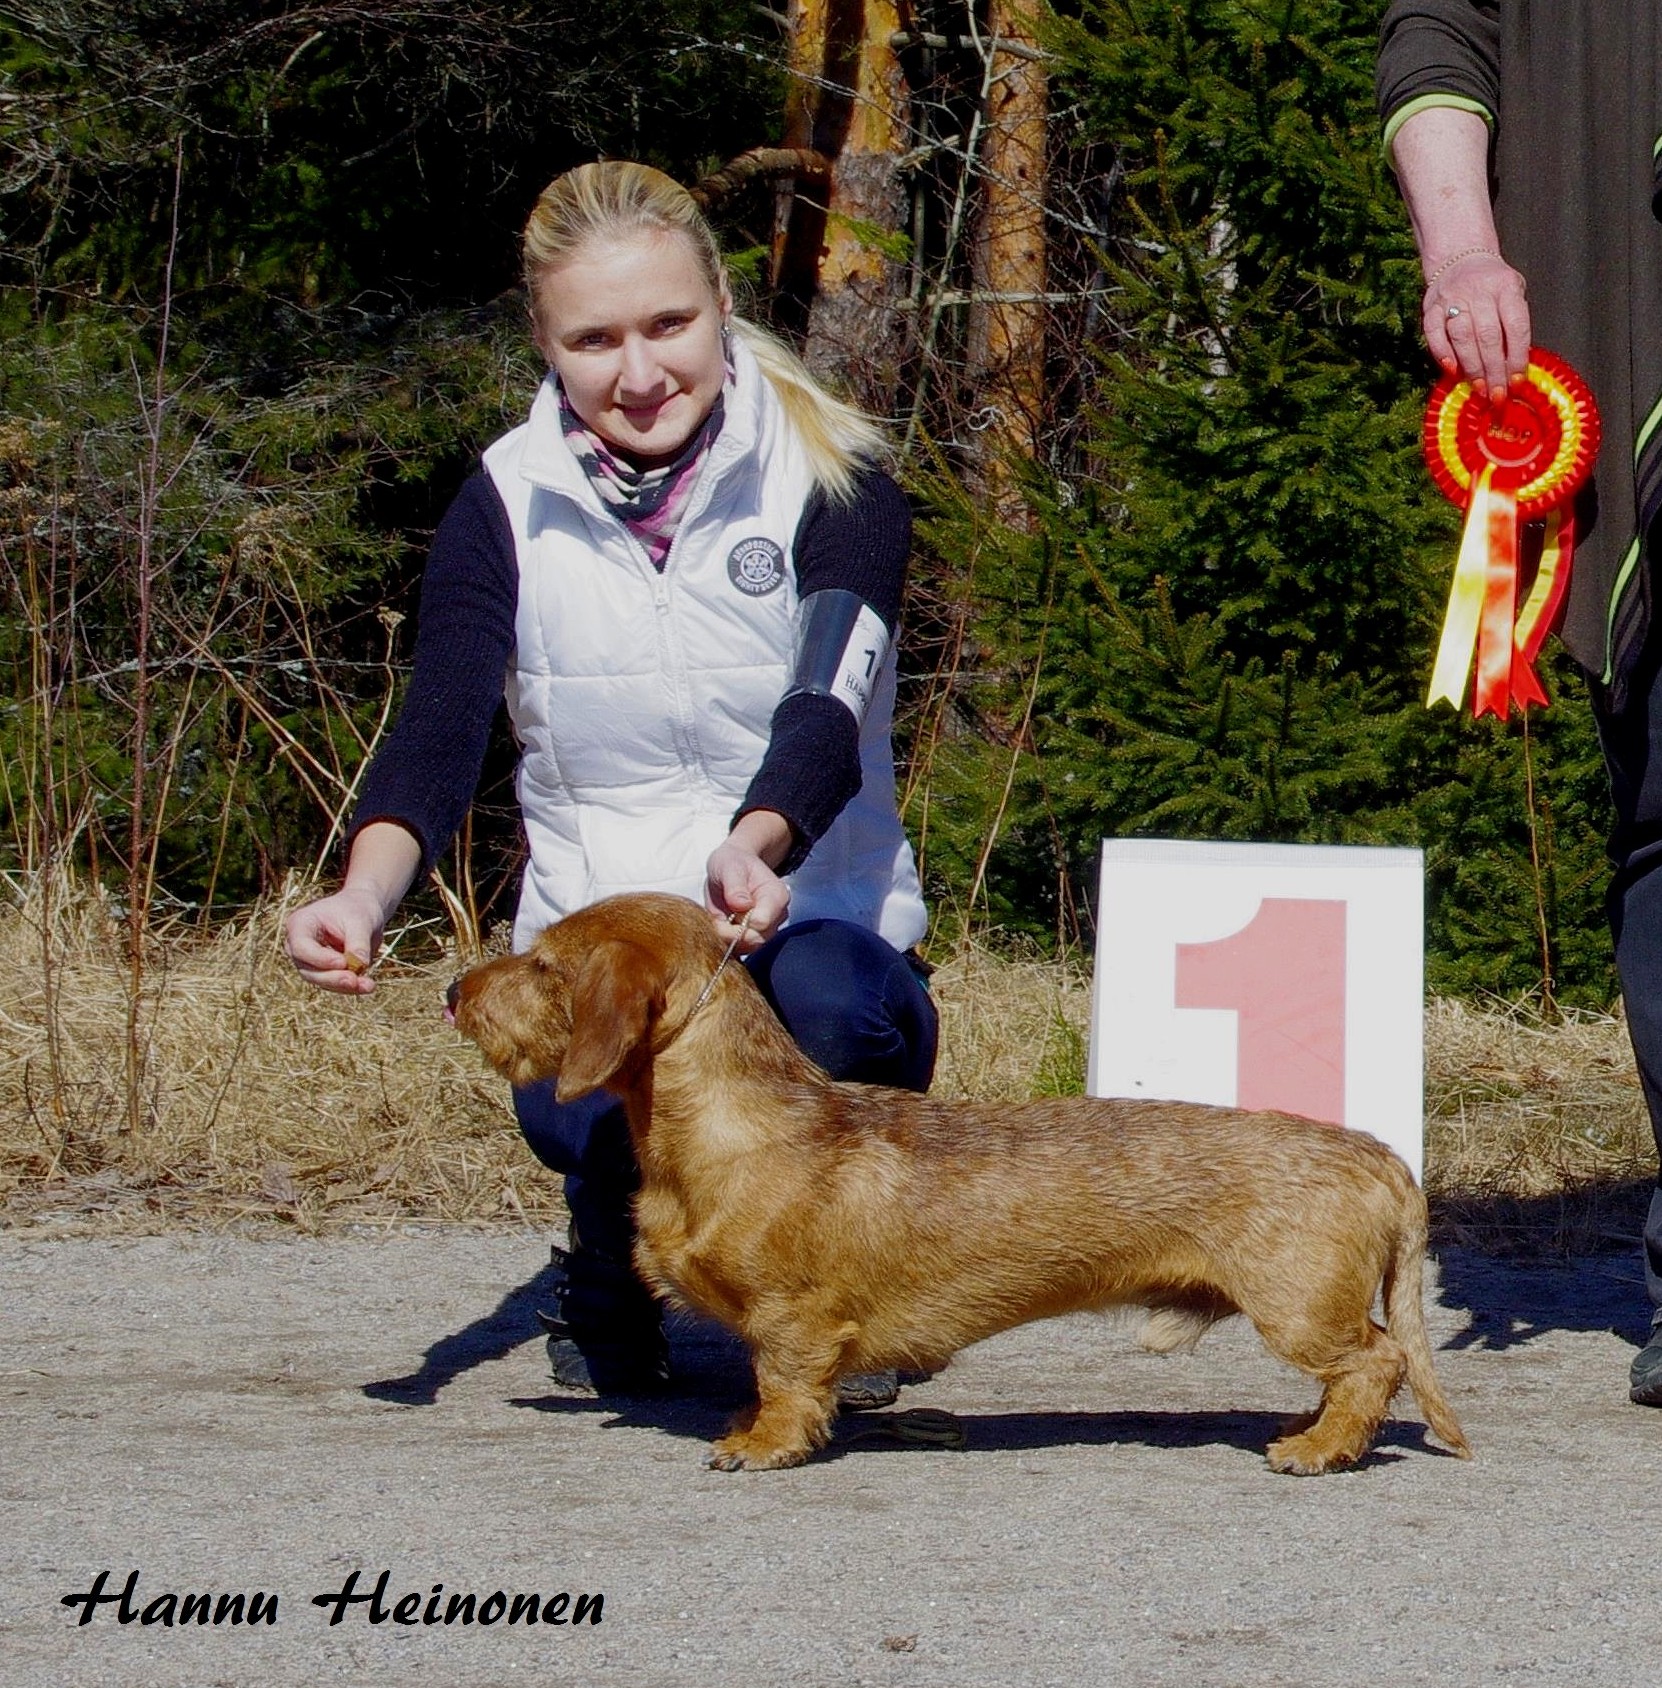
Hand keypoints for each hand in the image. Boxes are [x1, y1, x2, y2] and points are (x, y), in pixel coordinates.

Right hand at [284, 886, 387, 993]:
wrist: (364, 912)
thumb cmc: (358, 910)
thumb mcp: (361, 921)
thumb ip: (358, 943)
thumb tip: (360, 965)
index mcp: (300, 924)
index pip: (300, 947)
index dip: (319, 958)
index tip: (343, 962)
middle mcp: (298, 945)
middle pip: (308, 969)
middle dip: (332, 978)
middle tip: (354, 980)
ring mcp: (309, 960)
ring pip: (320, 980)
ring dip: (343, 986)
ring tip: (367, 985)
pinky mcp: (323, 971)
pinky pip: (333, 984)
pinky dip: (350, 987)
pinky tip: (368, 985)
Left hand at [704, 823, 792, 950]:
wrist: (733, 867)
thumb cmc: (733, 863)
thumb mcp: (729, 867)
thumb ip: (735, 885)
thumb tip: (741, 905)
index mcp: (776, 895)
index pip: (762, 922)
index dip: (740, 923)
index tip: (724, 914)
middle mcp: (776, 916)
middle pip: (756, 939)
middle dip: (731, 934)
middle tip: (716, 920)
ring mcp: (767, 928)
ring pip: (748, 947)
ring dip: (727, 938)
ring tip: (718, 919)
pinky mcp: (754, 937)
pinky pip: (740, 949)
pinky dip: (726, 942)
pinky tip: (720, 926)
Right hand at [1424, 251, 1530, 399]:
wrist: (1461, 258)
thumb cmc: (1491, 284)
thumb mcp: (1512, 293)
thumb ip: (1513, 324)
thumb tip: (1512, 366)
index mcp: (1506, 287)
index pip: (1515, 326)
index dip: (1517, 356)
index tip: (1516, 381)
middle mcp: (1480, 292)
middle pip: (1488, 336)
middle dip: (1494, 369)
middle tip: (1496, 394)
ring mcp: (1453, 298)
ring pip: (1462, 337)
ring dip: (1471, 366)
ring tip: (1478, 387)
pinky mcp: (1431, 307)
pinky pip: (1434, 333)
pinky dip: (1442, 353)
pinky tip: (1451, 370)